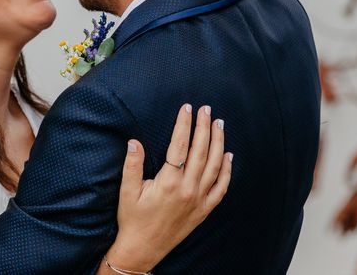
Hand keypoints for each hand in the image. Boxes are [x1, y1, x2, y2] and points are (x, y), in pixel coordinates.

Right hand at [106, 104, 232, 271]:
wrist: (142, 249)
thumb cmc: (132, 219)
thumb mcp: (127, 191)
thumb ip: (132, 165)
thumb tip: (134, 142)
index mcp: (168, 183)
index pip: (179, 146)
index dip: (184, 124)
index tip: (186, 108)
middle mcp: (187, 190)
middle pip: (201, 152)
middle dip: (204, 128)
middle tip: (206, 109)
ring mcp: (199, 200)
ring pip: (214, 166)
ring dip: (218, 143)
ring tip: (219, 124)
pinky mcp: (204, 210)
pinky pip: (221, 188)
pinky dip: (227, 171)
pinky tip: (228, 156)